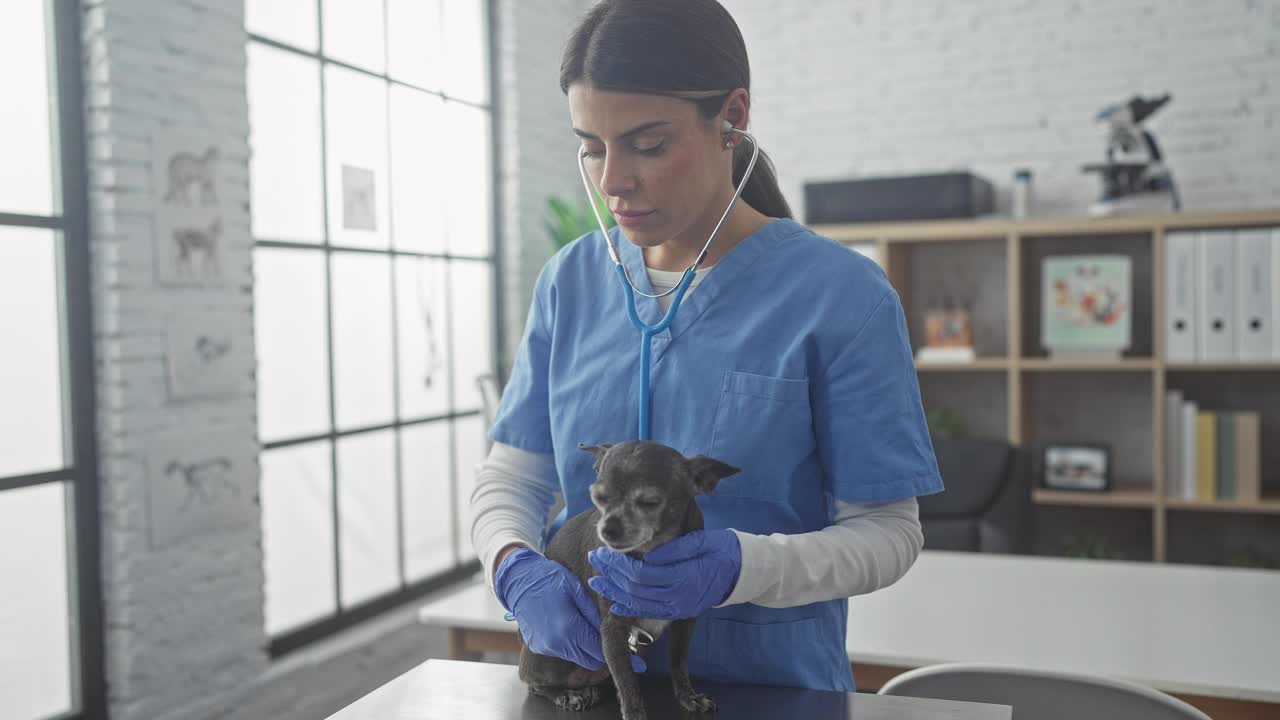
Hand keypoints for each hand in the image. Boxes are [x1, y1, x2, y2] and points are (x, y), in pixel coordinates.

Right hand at [495, 548, 645, 671]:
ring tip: (592, 630)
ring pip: (578, 658)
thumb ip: (595, 613)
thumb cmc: (550, 579)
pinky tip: (575, 628)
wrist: (519, 580)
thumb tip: (614, 627)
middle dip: (603, 653)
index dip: (616, 654)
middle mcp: (556, 643)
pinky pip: (564, 652)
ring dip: (588, 650)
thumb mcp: (577, 590)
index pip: (599, 652)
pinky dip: (573, 646)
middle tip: (614, 642)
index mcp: (569, 628)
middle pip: (590, 661)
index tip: (634, 660)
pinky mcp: (539, 646)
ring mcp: (546, 646)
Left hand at [587, 529, 741, 619]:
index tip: (603, 551)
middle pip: (636, 588)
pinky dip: (630, 608)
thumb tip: (646, 552)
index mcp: (684, 577)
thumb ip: (673, 549)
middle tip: (595, 560)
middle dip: (612, 575)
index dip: (619, 564)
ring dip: (615, 592)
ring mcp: (678, 607)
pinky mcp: (678, 611)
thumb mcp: (699, 542)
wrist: (740, 570)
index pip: (642, 573)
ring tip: (598, 580)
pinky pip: (650, 613)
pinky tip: (615, 602)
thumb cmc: (720, 550)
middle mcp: (679, 597)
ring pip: (639, 603)